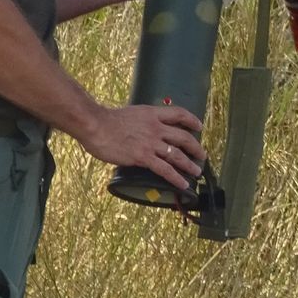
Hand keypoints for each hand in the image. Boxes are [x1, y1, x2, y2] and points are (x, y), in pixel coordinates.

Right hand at [79, 104, 207, 190]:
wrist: (96, 125)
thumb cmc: (107, 120)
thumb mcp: (131, 114)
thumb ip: (141, 122)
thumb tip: (143, 130)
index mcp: (152, 114)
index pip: (179, 114)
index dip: (191, 120)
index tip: (199, 126)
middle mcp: (156, 128)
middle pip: (183, 136)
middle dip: (195, 147)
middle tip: (201, 155)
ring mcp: (151, 143)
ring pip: (177, 155)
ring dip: (190, 164)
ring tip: (197, 172)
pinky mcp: (144, 157)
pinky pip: (165, 169)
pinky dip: (176, 178)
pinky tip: (183, 184)